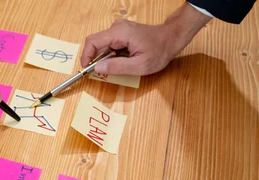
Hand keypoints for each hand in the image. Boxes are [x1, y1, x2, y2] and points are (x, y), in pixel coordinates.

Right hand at [81, 3, 211, 75]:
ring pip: (102, 44)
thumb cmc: (159, 51)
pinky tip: (123, 60)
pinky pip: (109, 43)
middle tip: (103, 72)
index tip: (86, 70)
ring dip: (105, 57)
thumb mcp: (139, 65)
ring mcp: (119, 28)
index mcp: (119, 33)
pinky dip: (111, 54)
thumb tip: (97, 68)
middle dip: (96, 59)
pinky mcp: (121, 32)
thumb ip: (117, 67)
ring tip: (119, 66)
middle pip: (96, 43)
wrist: (172, 38)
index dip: (86, 56)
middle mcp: (117, 27)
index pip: (92, 42)